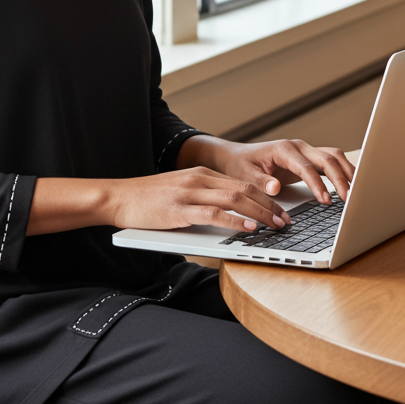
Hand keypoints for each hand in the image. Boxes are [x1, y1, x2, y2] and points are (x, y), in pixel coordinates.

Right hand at [107, 167, 292, 233]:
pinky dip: (235, 221)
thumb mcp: (179, 191)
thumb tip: (230, 215)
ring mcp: (189, 193)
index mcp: (201, 174)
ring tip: (275, 225)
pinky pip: (214, 214)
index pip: (242, 182)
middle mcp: (199, 179)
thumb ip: (202, 197)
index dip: (266, 196)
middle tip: (286, 220)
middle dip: (270, 205)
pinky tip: (248, 229)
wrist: (118, 197)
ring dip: (260, 213)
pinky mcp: (180, 209)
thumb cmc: (147, 199)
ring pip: (235, 199)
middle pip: (244, 189)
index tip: (281, 209)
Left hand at [178, 135, 354, 203]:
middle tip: (350, 199)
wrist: (236, 156)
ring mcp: (305, 152)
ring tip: (358, 192)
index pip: (306, 166)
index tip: (326, 200)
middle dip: (341, 178)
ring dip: (348, 172)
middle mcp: (298, 147)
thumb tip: (275, 188)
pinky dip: (343, 172)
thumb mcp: (244, 175)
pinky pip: (330, 162)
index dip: (318, 184)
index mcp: (283, 149)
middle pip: (328, 158)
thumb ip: (260, 182)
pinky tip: (351, 186)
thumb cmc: (240, 165)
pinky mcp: (308, 159)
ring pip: (334, 157)